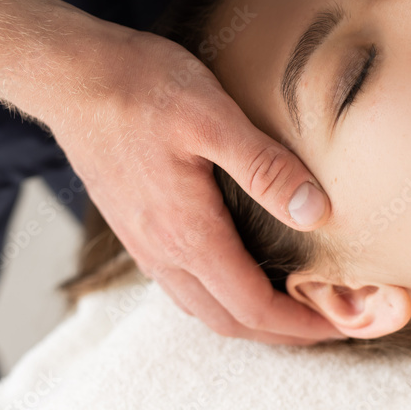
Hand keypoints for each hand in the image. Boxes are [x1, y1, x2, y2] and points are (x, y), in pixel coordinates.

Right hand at [46, 23, 342, 343]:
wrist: (71, 76)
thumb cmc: (141, 89)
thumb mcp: (213, 118)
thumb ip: (266, 168)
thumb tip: (316, 213)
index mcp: (188, 234)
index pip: (252, 306)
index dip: (300, 324)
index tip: (339, 325)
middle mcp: (163, 251)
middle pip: (229, 320)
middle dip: (282, 333)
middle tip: (327, 325)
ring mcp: (144, 243)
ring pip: (203, 307)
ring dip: (250, 318)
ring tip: (291, 308)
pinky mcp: (136, 227)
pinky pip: (183, 284)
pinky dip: (221, 297)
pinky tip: (238, 274)